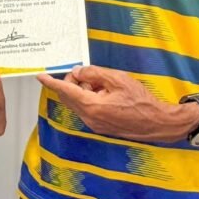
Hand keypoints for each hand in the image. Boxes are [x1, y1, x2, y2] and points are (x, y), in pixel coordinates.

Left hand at [36, 65, 198, 142]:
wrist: (158, 123)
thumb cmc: (142, 101)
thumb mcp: (117, 79)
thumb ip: (94, 73)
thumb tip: (78, 72)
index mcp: (92, 106)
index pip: (65, 91)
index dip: (51, 82)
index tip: (40, 76)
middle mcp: (90, 118)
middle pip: (69, 97)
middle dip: (72, 82)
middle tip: (86, 73)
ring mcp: (95, 124)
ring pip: (78, 103)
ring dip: (83, 90)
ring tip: (102, 83)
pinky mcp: (101, 126)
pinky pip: (87, 109)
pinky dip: (90, 98)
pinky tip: (105, 92)